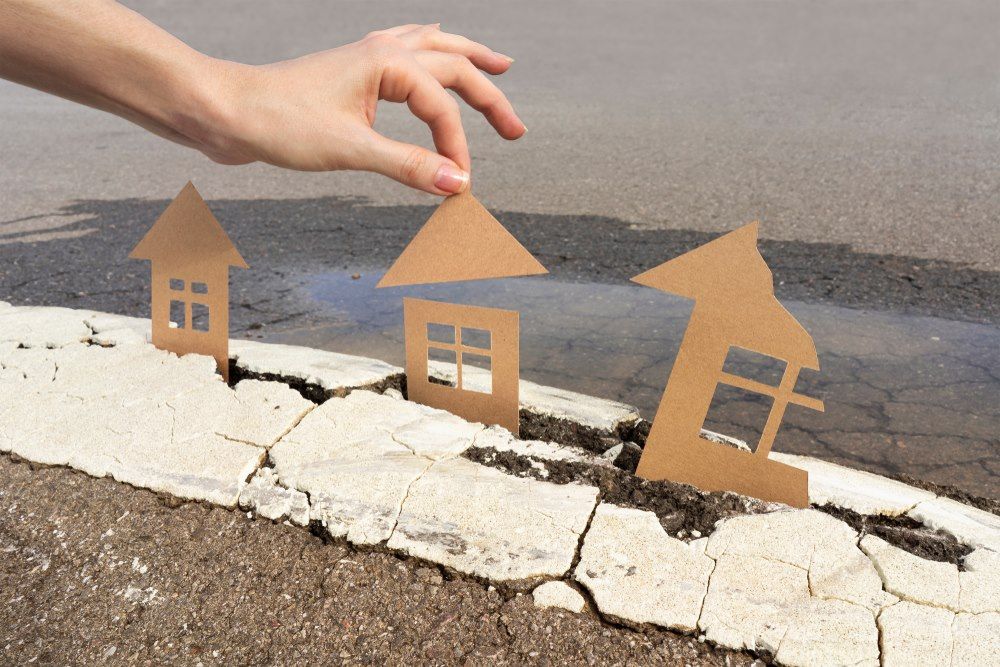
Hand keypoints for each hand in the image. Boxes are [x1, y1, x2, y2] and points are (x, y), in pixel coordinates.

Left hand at [199, 24, 525, 193]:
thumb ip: (408, 167)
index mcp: (386, 62)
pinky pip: (406, 51)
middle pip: (454, 65)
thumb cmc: (279, 122)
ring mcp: (367, 58)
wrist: (226, 110)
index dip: (457, 147)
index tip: (458, 185)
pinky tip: (433, 49)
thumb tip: (457, 184)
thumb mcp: (349, 150)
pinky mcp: (353, 73)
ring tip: (501, 66)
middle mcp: (382, 51)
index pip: (441, 106)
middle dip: (489, 97)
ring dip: (469, 59)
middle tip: (515, 130)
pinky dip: (431, 52)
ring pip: (434, 49)